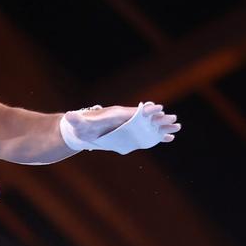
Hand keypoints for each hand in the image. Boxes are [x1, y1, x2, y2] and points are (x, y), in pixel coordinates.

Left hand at [64, 102, 180, 147]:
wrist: (82, 130)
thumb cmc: (82, 125)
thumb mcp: (78, 123)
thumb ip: (76, 119)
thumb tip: (69, 116)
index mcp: (117, 114)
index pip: (134, 112)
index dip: (145, 110)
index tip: (157, 108)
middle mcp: (126, 119)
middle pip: (146, 118)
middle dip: (159, 118)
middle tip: (173, 118)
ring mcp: (129, 127)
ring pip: (149, 126)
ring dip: (162, 126)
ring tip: (177, 127)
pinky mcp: (130, 135)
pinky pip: (147, 135)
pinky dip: (158, 136)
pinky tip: (169, 138)